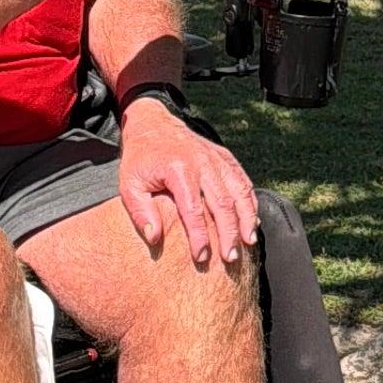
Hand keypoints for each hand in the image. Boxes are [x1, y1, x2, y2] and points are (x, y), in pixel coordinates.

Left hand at [117, 102, 258, 268]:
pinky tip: (252, 223)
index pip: (193, 209)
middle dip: (229, 233)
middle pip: (222, 203)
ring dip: (247, 219)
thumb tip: (155, 238)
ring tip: (248, 243)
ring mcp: (217, 158)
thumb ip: (141, 212)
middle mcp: (202, 162)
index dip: (199, 236)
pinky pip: (243, 181)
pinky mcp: (225, 157)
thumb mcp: (129, 185)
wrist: (153, 124)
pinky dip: (250, 202)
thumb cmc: (140, 160)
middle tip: (230, 258)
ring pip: (239, 191)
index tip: (201, 257)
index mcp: (178, 169)